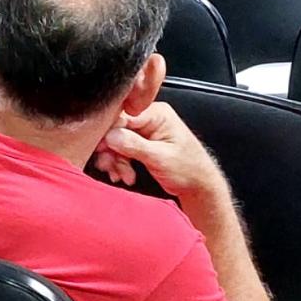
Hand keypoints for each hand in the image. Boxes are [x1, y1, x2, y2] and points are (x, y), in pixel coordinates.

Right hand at [94, 102, 224, 198]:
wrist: (199, 186)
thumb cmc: (188, 170)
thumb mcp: (160, 158)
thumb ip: (134, 145)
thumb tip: (110, 135)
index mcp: (156, 113)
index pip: (122, 115)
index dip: (108, 133)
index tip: (102, 149)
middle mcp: (149, 118)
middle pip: (116, 128)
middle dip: (111, 151)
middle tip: (110, 167)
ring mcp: (144, 130)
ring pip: (115, 140)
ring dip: (115, 160)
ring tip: (121, 175)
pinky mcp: (140, 142)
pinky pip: (121, 148)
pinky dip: (119, 162)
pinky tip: (123, 174)